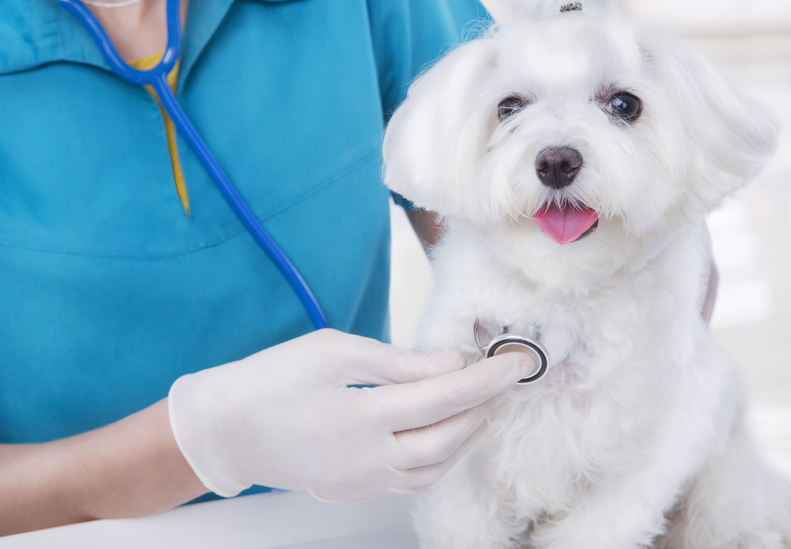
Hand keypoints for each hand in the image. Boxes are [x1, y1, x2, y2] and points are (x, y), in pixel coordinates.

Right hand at [168, 329, 533, 500]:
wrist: (223, 430)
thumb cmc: (270, 381)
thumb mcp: (333, 350)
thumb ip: (399, 360)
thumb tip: (451, 360)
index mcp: (362, 415)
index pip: (445, 397)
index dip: (487, 379)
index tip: (517, 362)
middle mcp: (368, 458)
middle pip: (448, 438)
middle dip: (485, 407)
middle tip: (504, 379)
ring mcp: (361, 481)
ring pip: (436, 467)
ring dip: (467, 435)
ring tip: (482, 404)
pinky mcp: (355, 491)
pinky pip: (413, 481)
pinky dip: (440, 457)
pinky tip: (446, 433)